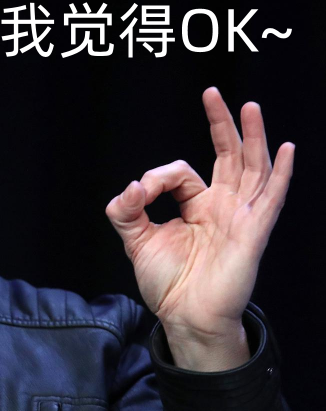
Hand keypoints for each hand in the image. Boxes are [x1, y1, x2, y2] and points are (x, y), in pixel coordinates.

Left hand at [105, 87, 293, 369]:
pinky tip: (284, 150)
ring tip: (249, 106)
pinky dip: (280, 174)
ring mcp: (239, 217)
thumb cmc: (168, 283)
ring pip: (251, 168)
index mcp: (196, 206)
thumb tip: (130, 185)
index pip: (182, 171)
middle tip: (212, 93)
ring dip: (252, 136)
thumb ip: (126, 210)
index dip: (158, 176)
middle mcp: (221, 206)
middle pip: (227, 155)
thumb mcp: (137, 240)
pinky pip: (271, 199)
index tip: (140, 193)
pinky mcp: (252, 233)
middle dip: (220, 124)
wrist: (184, 317)